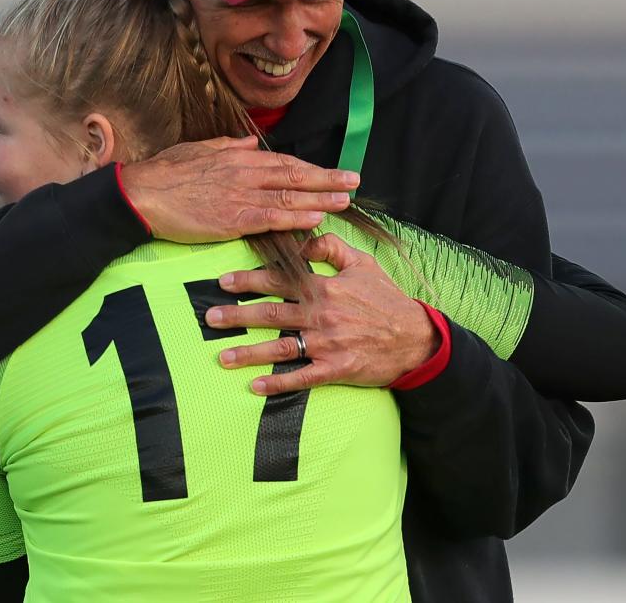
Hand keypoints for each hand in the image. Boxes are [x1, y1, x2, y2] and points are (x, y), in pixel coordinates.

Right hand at [119, 136, 359, 242]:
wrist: (142, 193)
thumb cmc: (165, 172)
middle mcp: (245, 174)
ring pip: (289, 195)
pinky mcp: (231, 219)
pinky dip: (295, 217)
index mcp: (238, 159)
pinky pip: (270, 217)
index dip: (311, 168)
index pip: (283, 162)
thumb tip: (248, 143)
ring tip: (345, 199)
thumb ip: (227, 147)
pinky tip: (315, 217)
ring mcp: (240, 196)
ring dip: (320, 198)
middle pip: (294, 176)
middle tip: (354, 181)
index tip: (332, 171)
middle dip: (327, 179)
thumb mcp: (199, 149)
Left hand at [205, 233, 439, 394]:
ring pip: (281, 348)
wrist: (415, 338)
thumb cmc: (386, 299)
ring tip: (222, 356)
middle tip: (210, 318)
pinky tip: (254, 387)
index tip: (224, 282)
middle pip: (272, 314)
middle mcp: (322, 315)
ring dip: (249, 353)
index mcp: (325, 288)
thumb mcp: (363, 263)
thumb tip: (302, 239)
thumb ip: (330, 248)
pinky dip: (277, 384)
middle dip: (238, 316)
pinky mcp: (335, 369)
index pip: (280, 281)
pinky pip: (301, 378)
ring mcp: (328, 344)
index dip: (250, 281)